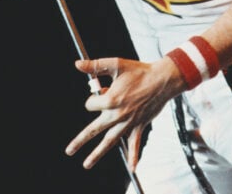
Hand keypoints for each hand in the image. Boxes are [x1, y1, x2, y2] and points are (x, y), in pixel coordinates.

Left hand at [66, 56, 183, 169]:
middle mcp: (117, 114)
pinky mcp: (139, 126)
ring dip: (97, 154)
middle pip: (94, 129)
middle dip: (80, 140)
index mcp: (111, 100)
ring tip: (87, 164)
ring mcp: (128, 122)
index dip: (93, 99)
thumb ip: (95, 66)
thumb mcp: (116, 64)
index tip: (101, 92)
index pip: (91, 105)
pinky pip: (135, 143)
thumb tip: (77, 64)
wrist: (163, 79)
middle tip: (69, 150)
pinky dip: (134, 156)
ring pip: (109, 141)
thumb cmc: (140, 71)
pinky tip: (132, 168)